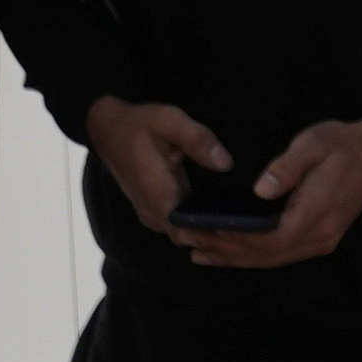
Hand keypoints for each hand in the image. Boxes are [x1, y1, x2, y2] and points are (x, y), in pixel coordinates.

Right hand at [82, 96, 232, 237]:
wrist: (108, 130)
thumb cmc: (139, 125)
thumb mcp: (169, 121)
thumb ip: (197, 140)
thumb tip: (225, 163)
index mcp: (158, 196)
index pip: (189, 233)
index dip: (216, 236)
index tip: (243, 230)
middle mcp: (154, 213)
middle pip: (191, 240)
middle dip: (219, 238)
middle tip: (253, 229)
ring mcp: (154, 216)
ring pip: (186, 238)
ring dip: (211, 234)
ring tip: (244, 225)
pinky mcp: (157, 213)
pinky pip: (181, 229)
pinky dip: (201, 227)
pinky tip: (225, 218)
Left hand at [178, 117, 361, 270]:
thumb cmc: (341, 145)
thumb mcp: (312, 145)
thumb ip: (287, 167)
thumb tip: (260, 190)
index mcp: (316, 211)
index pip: (270, 237)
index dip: (235, 238)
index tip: (203, 230)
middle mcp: (320, 235)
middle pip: (267, 254)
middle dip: (225, 251)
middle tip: (187, 241)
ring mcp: (322, 241)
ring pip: (273, 259)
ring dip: (235, 259)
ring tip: (199, 254)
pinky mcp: (320, 240)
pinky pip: (282, 255)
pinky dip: (253, 257)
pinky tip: (231, 255)